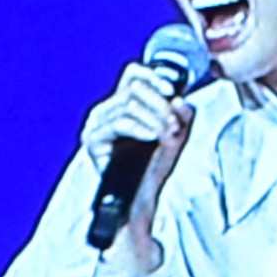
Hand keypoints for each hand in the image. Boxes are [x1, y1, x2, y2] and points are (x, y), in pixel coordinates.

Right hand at [85, 63, 201, 268]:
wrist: (142, 201)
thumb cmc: (156, 169)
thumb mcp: (175, 138)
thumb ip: (180, 117)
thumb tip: (183, 100)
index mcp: (123, 105)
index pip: (133, 75)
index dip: (153, 78)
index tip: (172, 90)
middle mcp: (107, 111)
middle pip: (133, 88)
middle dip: (160, 104)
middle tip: (176, 125)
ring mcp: (97, 125)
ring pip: (128, 105)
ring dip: (155, 118)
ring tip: (170, 135)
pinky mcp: (93, 140)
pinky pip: (119, 123)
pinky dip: (141, 127)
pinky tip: (155, 137)